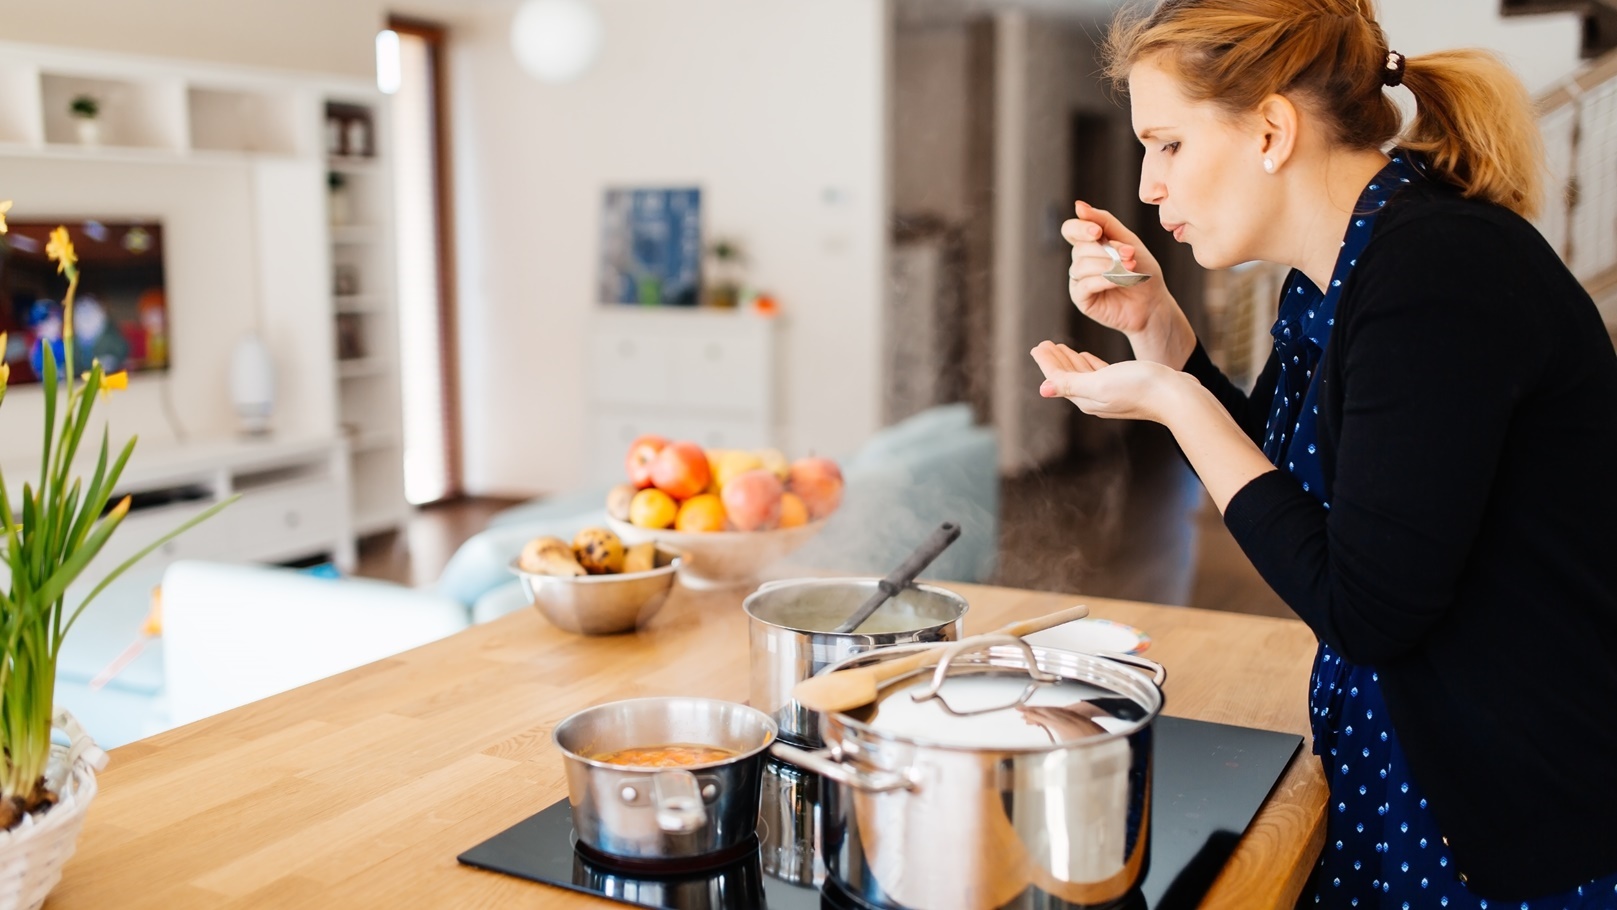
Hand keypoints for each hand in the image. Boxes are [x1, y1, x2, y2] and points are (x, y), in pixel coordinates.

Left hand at [1029, 340, 1190, 424]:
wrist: (1177, 396)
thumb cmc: (1140, 387)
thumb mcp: (1100, 384)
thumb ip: (1071, 384)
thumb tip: (1042, 389)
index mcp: (1086, 399)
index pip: (1058, 379)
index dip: (1047, 362)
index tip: (1037, 346)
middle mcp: (1096, 400)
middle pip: (1068, 377)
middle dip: (1055, 361)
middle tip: (1044, 344)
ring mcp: (1112, 394)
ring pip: (1082, 375)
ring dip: (1070, 361)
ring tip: (1060, 348)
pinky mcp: (1126, 386)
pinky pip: (1099, 374)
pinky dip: (1088, 364)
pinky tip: (1085, 356)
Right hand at [1064, 202, 1194, 366]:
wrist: (1153, 302)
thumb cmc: (1142, 270)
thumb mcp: (1128, 240)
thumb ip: (1104, 222)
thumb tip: (1078, 205)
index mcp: (1089, 244)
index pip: (1071, 229)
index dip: (1080, 228)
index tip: (1097, 232)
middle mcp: (1080, 261)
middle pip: (1080, 248)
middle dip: (1107, 250)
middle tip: (1130, 255)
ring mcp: (1078, 280)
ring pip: (1082, 265)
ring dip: (1108, 265)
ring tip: (1130, 269)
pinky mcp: (1081, 298)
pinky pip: (1084, 284)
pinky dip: (1104, 280)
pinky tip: (1119, 281)